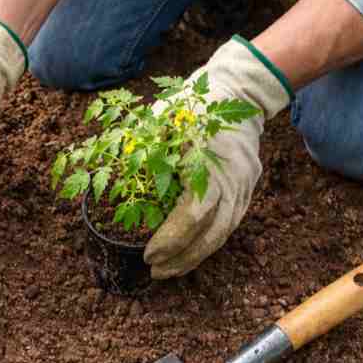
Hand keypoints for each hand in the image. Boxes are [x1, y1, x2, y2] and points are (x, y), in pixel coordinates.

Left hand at [144, 38, 291, 277]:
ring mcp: (244, 186)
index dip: (170, 239)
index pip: (191, 215)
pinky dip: (210, 242)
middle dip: (182, 258)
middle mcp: (231, 180)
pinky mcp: (247, 189)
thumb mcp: (161, 122)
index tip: (147, 253)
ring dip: (196, 256)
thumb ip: (142, 153)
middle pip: (211, 233)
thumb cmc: (191, 105)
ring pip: (224, 233)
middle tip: (155, 271)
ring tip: (170, 270)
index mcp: (207, 164)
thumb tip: (115, 184)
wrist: (240, 91)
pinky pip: (230, 224)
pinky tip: (191, 253)